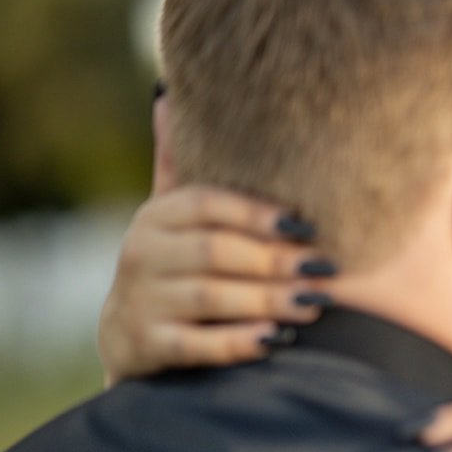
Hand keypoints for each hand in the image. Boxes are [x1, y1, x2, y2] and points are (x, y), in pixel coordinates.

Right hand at [97, 186, 337, 381]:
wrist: (130, 333)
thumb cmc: (183, 271)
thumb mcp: (187, 231)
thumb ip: (215, 199)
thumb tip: (204, 107)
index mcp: (157, 217)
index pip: (206, 204)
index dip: (256, 214)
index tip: (305, 227)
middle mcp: (142, 253)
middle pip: (213, 250)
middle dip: (273, 260)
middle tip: (321, 270)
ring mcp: (141, 300)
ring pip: (209, 297)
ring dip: (265, 300)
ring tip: (311, 303)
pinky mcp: (145, 344)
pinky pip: (195, 344)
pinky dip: (235, 342)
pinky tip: (272, 338)